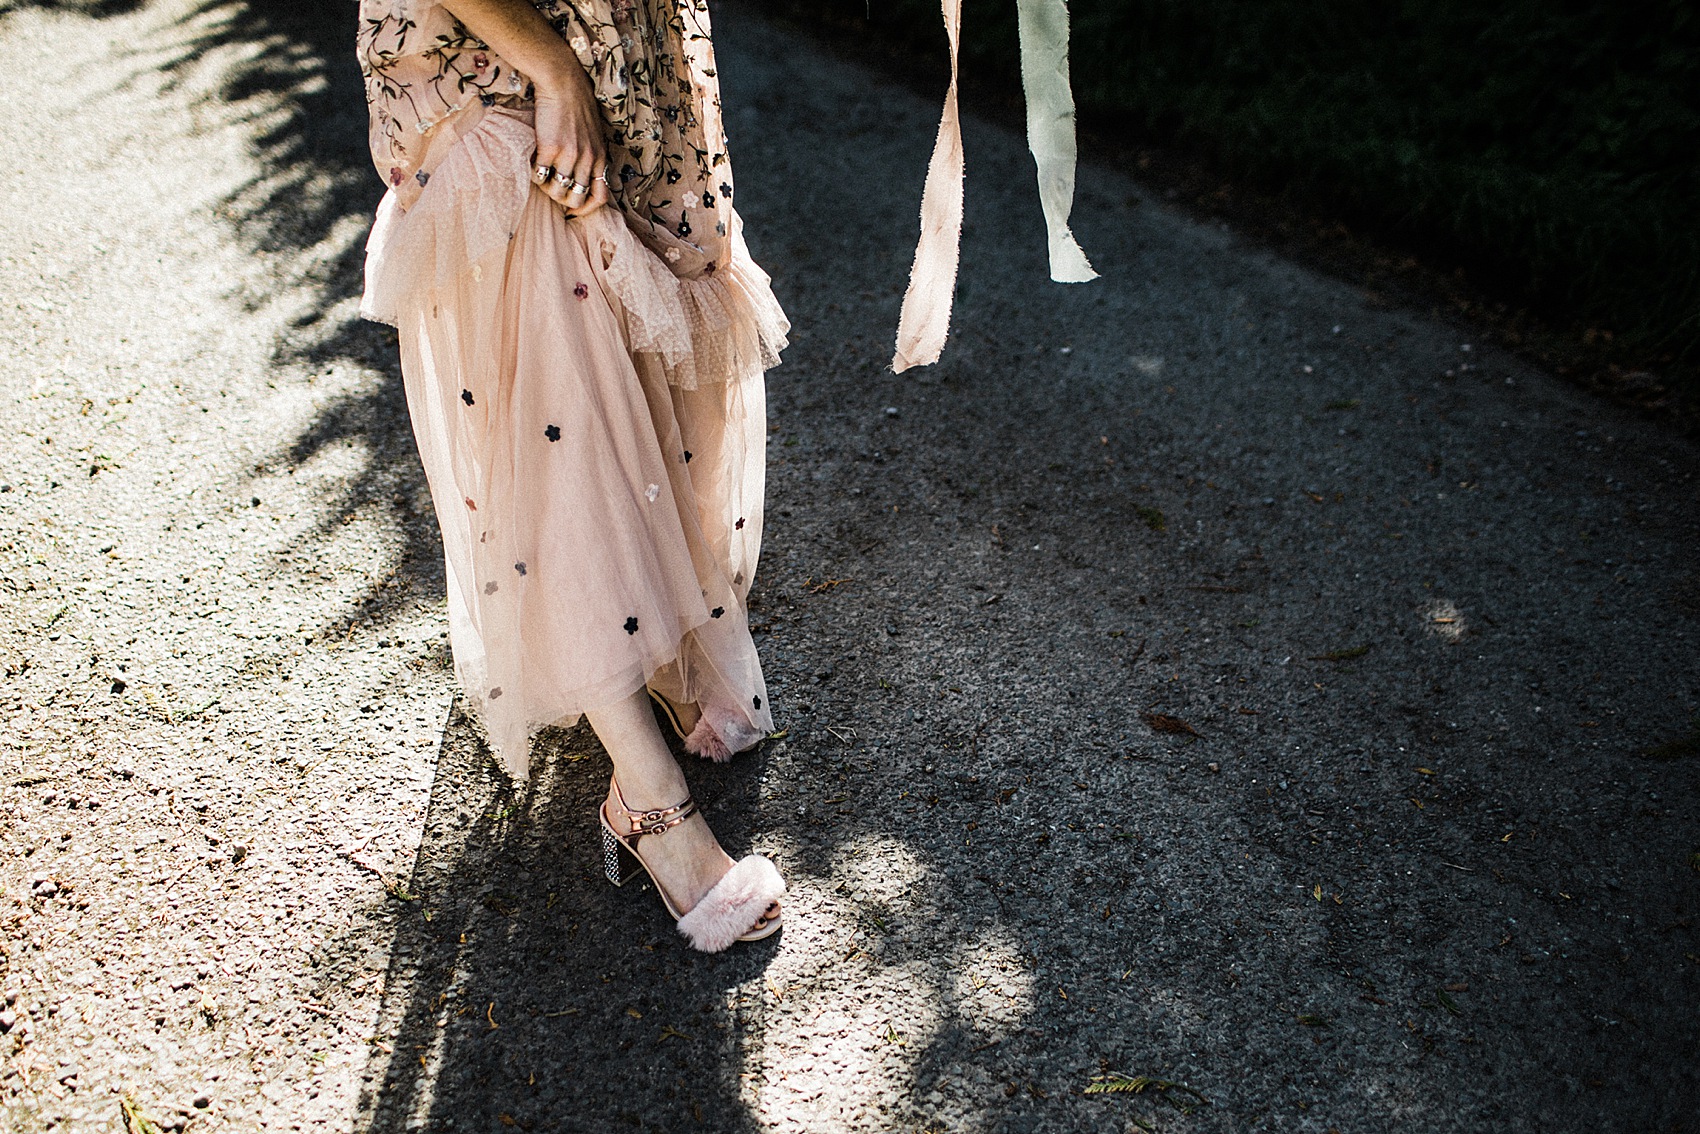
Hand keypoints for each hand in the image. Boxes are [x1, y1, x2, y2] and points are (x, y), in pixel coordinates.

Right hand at [532, 68, 609, 217]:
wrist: (563, 80)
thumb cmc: (576, 105)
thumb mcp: (593, 133)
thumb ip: (591, 154)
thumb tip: (581, 177)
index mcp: (600, 157)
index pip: (601, 196)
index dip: (587, 207)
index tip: (573, 208)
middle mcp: (588, 159)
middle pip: (576, 197)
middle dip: (563, 200)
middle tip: (552, 187)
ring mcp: (570, 155)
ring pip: (557, 191)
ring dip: (546, 188)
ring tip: (541, 174)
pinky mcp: (550, 147)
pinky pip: (539, 175)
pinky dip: (534, 174)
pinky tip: (532, 162)